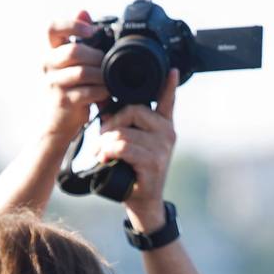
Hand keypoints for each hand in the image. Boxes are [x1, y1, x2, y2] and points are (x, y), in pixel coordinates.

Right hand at [43, 12, 105, 140]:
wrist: (59, 123)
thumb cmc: (70, 89)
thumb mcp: (73, 63)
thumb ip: (79, 39)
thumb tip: (85, 12)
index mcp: (50, 51)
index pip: (52, 28)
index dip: (72, 24)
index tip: (91, 31)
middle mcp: (47, 65)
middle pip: (74, 51)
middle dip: (96, 57)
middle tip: (106, 64)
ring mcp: (53, 84)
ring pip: (83, 72)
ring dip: (101, 76)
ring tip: (109, 80)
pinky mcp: (63, 101)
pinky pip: (88, 91)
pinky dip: (102, 92)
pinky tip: (106, 93)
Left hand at [97, 69, 177, 230]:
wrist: (142, 202)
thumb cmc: (133, 171)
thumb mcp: (127, 143)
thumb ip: (120, 122)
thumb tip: (102, 100)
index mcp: (163, 125)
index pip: (168, 100)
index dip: (169, 85)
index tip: (172, 70)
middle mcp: (167, 133)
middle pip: (132, 110)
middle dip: (111, 123)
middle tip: (101, 140)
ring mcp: (162, 147)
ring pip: (124, 131)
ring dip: (105, 143)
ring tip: (100, 154)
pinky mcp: (154, 162)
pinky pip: (124, 147)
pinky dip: (109, 152)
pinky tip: (105, 159)